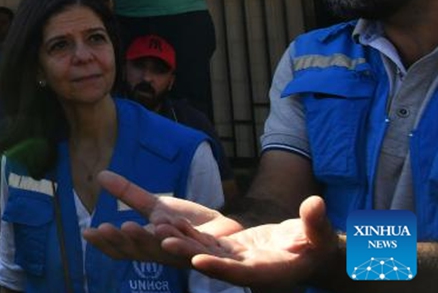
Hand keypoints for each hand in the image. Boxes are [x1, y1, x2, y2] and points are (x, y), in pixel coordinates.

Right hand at [82, 171, 242, 268]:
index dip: (106, 243)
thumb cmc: (191, 225)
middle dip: (122, 240)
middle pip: (141, 252)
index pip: (124, 249)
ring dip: (148, 241)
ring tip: (132, 226)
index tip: (87, 232)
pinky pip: (199, 252)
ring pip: (166, 251)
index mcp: (150, 247)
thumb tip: (100, 175)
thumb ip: (129, 195)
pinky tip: (166, 229)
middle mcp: (166, 256)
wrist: (228, 232)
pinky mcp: (213, 256)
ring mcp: (189, 258)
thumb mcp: (156, 206)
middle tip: (105, 228)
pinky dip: (183, 243)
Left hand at [174, 195, 337, 286]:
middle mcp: (246, 269)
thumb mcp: (319, 236)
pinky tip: (169, 222)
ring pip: (204, 251)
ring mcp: (235, 260)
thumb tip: (316, 203)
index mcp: (269, 272)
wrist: (308, 249)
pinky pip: (205, 242)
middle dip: (188, 253)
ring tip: (158, 230)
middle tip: (163, 242)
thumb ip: (315, 224)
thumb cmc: (317, 245)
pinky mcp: (229, 249)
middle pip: (214, 263)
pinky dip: (188, 233)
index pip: (241, 272)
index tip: (199, 261)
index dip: (220, 267)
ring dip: (181, 241)